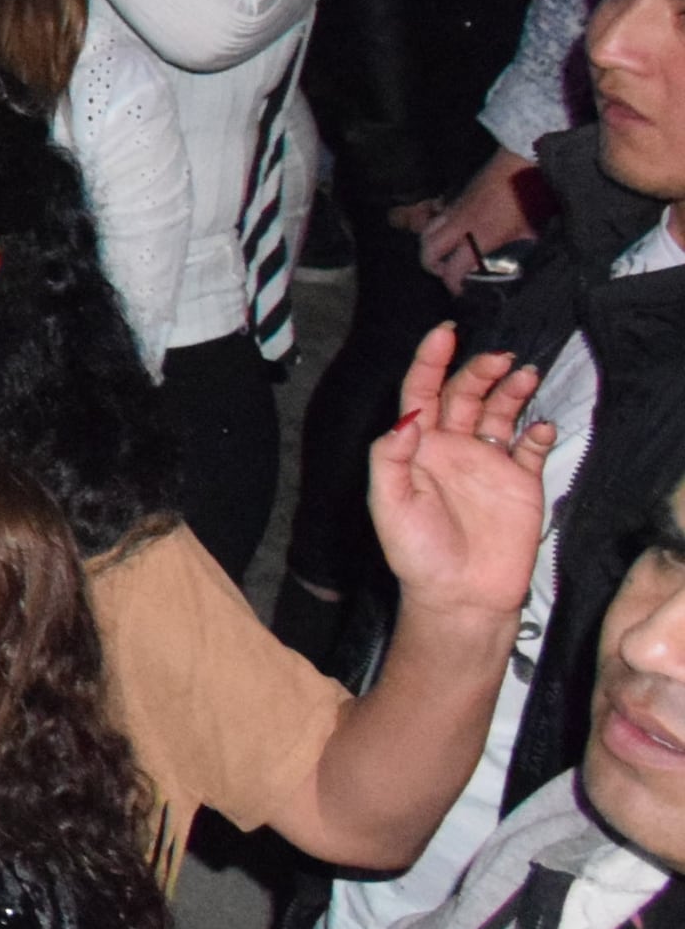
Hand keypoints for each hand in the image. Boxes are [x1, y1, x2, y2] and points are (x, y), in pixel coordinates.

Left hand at [367, 321, 553, 620]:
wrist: (460, 596)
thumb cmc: (416, 553)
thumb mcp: (389, 502)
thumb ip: (391, 456)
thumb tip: (406, 417)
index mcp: (418, 447)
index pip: (422, 392)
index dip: (431, 360)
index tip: (445, 332)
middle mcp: (452, 448)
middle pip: (465, 394)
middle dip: (479, 370)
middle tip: (497, 358)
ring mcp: (488, 463)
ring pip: (500, 412)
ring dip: (511, 390)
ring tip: (524, 374)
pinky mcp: (520, 484)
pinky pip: (530, 448)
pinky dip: (538, 432)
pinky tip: (539, 427)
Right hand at [416, 157, 538, 287]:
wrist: (522, 161)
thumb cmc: (531, 196)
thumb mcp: (531, 230)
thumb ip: (520, 250)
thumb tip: (519, 264)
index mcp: (480, 236)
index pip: (453, 268)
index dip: (453, 285)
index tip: (462, 292)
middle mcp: (460, 224)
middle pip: (428, 250)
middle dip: (433, 267)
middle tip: (449, 274)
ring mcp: (455, 209)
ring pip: (426, 232)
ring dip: (431, 247)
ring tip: (447, 255)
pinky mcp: (456, 199)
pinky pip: (436, 218)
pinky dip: (437, 230)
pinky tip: (454, 234)